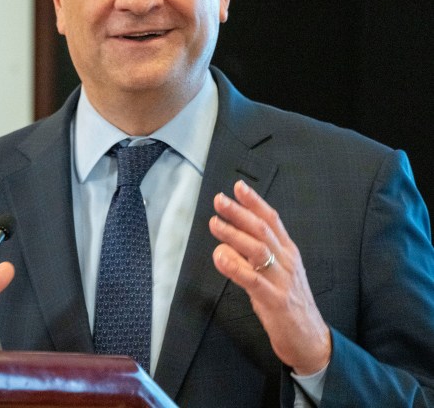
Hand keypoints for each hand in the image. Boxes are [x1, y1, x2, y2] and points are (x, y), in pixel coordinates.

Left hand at [209, 180, 330, 374]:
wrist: (310, 339)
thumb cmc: (287, 303)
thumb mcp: (275, 273)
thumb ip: (255, 255)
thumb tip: (228, 239)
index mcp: (288, 252)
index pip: (272, 220)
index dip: (254, 202)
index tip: (237, 187)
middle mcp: (287, 261)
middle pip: (262, 230)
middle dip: (239, 213)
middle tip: (219, 201)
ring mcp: (282, 280)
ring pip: (257, 250)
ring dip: (234, 235)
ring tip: (214, 224)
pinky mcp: (275, 300)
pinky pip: (253, 280)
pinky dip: (235, 267)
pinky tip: (220, 258)